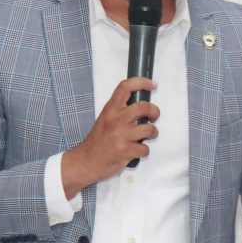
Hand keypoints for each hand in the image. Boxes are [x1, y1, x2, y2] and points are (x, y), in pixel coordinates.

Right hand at [61, 77, 158, 197]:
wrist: (86, 161)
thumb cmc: (98, 141)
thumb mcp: (105, 118)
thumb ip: (120, 110)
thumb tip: (140, 105)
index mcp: (111, 109)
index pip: (126, 87)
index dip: (142, 82)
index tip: (152, 84)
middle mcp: (116, 119)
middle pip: (144, 107)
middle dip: (154, 111)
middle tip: (154, 116)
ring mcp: (121, 135)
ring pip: (149, 129)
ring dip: (152, 133)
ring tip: (147, 136)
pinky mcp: (125, 151)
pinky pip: (145, 149)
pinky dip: (144, 151)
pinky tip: (137, 150)